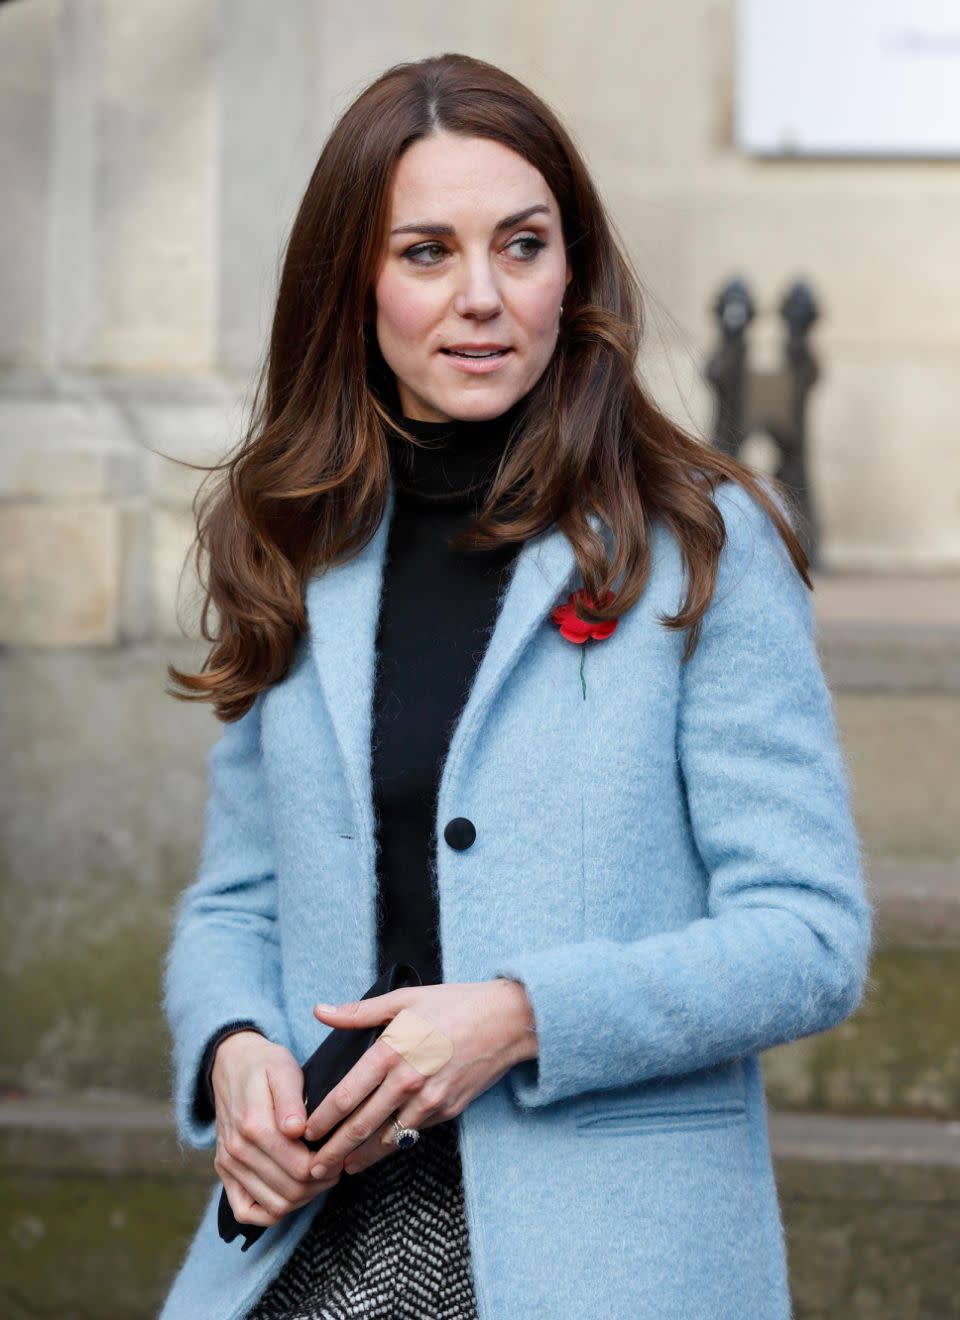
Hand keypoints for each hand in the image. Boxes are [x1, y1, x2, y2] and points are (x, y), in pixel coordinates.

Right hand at [211, 1030, 340, 1227]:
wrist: (231, 1065)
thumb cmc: (265, 1065)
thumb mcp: (283, 1068)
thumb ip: (290, 1099)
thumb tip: (296, 1129)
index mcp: (254, 1125)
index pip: (299, 1168)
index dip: (327, 1167)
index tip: (340, 1155)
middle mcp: (237, 1150)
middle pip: (290, 1191)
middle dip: (320, 1184)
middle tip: (335, 1167)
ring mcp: (228, 1164)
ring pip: (274, 1206)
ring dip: (303, 1198)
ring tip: (318, 1176)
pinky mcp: (223, 1172)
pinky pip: (246, 1212)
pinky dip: (272, 1212)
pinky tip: (291, 1192)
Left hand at [304, 978, 536, 1180]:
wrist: (508, 1020)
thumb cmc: (454, 1004)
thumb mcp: (405, 999)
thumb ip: (359, 1012)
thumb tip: (320, 1011)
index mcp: (392, 1050)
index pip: (347, 1095)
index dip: (322, 1118)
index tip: (304, 1132)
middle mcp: (409, 1080)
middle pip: (361, 1125)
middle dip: (333, 1150)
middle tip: (311, 1168)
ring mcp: (430, 1100)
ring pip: (388, 1137)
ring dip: (361, 1157)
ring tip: (340, 1170)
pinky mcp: (447, 1110)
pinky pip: (414, 1132)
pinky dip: (393, 1144)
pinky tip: (378, 1151)